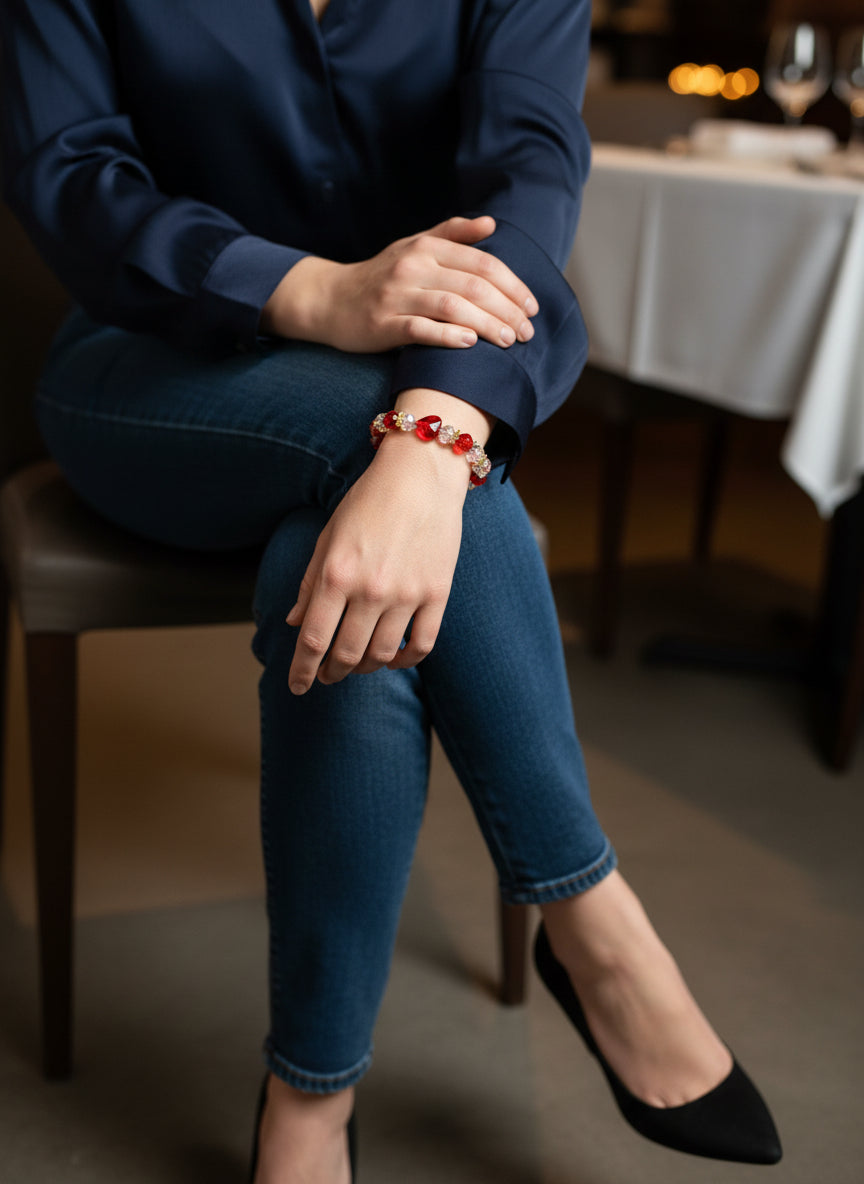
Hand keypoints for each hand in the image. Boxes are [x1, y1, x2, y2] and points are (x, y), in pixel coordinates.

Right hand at [263, 215, 538, 352]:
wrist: (330, 300)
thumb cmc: (381, 277)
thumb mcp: (414, 246)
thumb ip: (453, 234)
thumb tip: (491, 223)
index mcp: (426, 247)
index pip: (482, 263)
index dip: (513, 285)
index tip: (532, 308)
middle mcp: (413, 267)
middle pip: (473, 286)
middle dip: (507, 310)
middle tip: (528, 333)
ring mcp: (396, 295)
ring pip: (452, 307)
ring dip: (487, 325)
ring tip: (509, 342)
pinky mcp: (382, 324)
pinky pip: (420, 329)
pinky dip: (447, 336)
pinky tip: (470, 344)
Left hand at [285, 429, 466, 693]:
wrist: (423, 473)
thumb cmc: (369, 501)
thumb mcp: (328, 536)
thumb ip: (310, 582)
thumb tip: (293, 622)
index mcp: (336, 574)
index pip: (312, 639)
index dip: (301, 671)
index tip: (296, 687)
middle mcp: (370, 589)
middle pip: (346, 654)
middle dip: (331, 672)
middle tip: (327, 675)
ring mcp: (407, 594)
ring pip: (381, 655)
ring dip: (364, 668)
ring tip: (357, 665)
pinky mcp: (438, 593)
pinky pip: (421, 645)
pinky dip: (404, 661)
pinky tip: (393, 659)